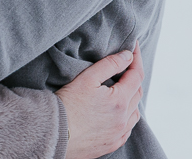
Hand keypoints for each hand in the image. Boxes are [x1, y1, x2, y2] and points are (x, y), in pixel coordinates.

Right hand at [56, 43, 144, 158]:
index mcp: (120, 101)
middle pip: (137, 93)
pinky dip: (127, 117)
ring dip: (132, 98)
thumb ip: (110, 64)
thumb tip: (127, 56)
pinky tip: (118, 113)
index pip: (136, 75)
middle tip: (126, 65)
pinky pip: (127, 129)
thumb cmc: (67, 105)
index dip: (136, 59)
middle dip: (133, 77)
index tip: (133, 47)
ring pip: (135, 113)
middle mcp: (124, 119)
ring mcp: (118, 134)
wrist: (54, 134)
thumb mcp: (87, 78)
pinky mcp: (111, 144)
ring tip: (122, 89)